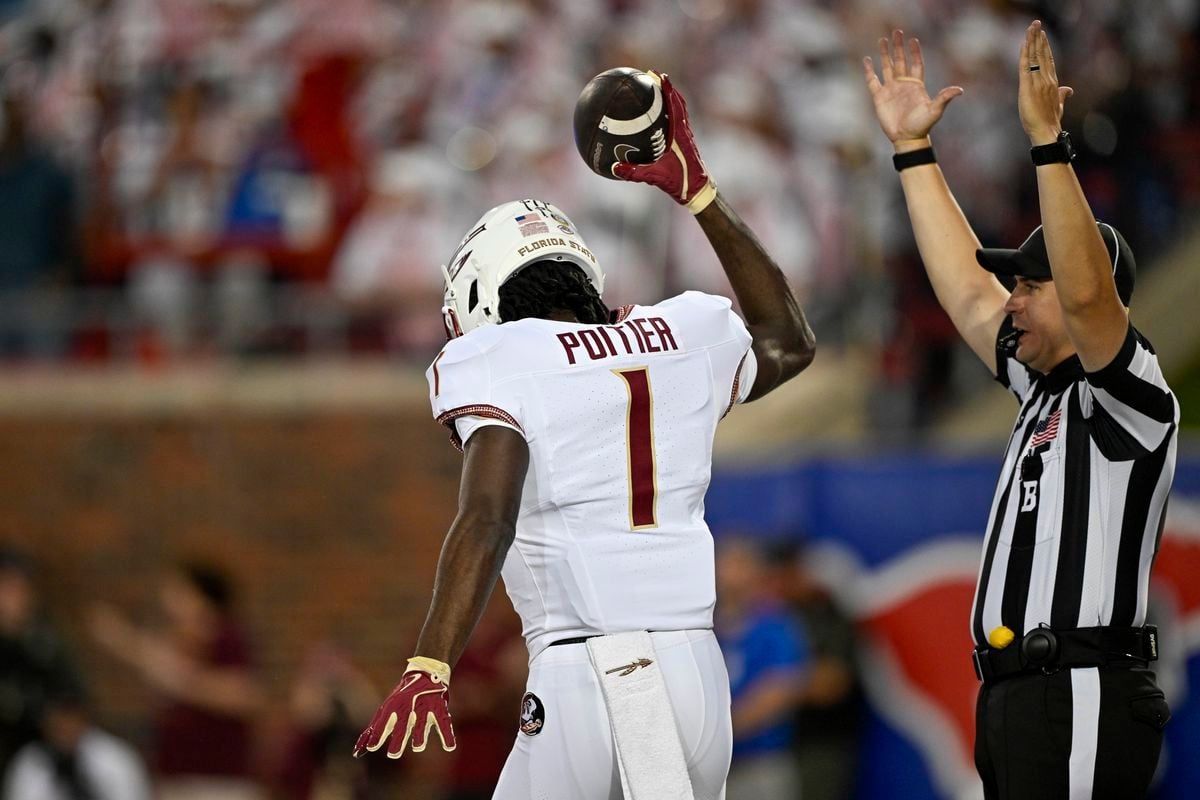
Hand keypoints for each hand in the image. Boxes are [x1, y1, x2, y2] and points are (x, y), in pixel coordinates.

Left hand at [353, 657, 455, 758]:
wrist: (427, 672)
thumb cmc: (403, 697)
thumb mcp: (387, 710)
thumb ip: (374, 730)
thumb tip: (357, 751)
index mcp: (393, 705)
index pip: (383, 721)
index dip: (378, 734)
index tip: (371, 747)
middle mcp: (408, 706)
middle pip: (403, 725)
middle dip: (398, 739)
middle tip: (393, 754)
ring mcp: (425, 707)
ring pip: (422, 724)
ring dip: (420, 736)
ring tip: (418, 747)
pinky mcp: (439, 708)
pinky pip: (444, 723)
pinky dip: (447, 735)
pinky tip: (449, 747)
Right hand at [613, 72, 715, 213]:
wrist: (698, 191)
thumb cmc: (682, 183)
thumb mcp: (655, 178)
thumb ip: (635, 173)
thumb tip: (615, 168)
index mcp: (680, 135)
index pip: (675, 106)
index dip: (668, 89)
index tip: (659, 75)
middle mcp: (685, 131)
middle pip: (678, 102)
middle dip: (666, 87)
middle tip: (653, 75)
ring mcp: (686, 136)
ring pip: (680, 110)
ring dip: (670, 97)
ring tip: (656, 88)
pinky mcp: (685, 143)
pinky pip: (677, 122)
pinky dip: (668, 113)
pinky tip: (656, 116)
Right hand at [863, 30, 962, 146]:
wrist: (906, 138)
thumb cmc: (922, 125)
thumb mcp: (934, 110)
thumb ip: (944, 98)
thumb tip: (959, 90)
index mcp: (916, 85)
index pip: (916, 63)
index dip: (915, 52)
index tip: (913, 40)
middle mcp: (903, 84)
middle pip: (900, 61)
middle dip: (898, 47)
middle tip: (896, 32)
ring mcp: (891, 89)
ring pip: (887, 67)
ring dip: (884, 54)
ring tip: (882, 40)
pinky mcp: (879, 97)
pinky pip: (873, 81)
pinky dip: (869, 70)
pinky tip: (867, 60)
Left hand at [1018, 20, 1073, 144]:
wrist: (1047, 132)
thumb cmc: (1051, 121)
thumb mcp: (1058, 105)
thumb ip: (1063, 95)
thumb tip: (1069, 89)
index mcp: (1052, 82)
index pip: (1048, 60)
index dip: (1045, 46)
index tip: (1042, 34)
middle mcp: (1047, 79)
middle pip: (1042, 54)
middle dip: (1039, 38)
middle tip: (1036, 24)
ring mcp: (1038, 82)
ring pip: (1035, 57)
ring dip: (1032, 41)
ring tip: (1031, 27)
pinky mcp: (1028, 87)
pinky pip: (1025, 66)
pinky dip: (1024, 54)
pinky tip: (1023, 44)